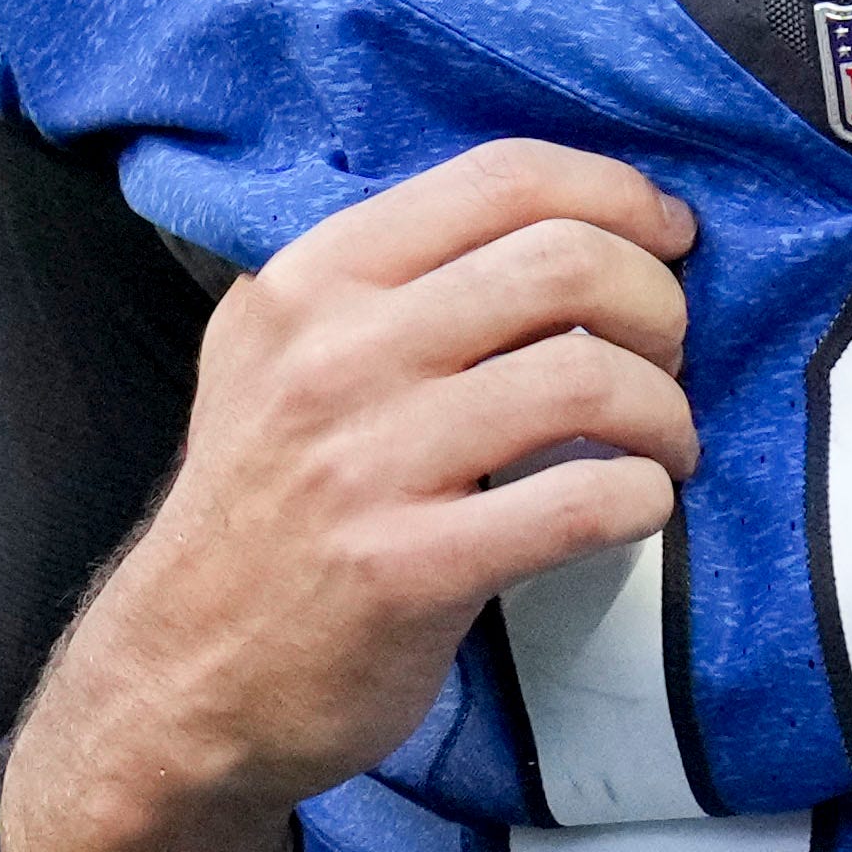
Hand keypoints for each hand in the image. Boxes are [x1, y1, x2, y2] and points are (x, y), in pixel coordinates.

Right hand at [19, 145, 698, 851]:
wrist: (183, 674)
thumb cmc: (266, 508)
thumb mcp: (281, 356)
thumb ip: (391, 285)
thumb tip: (566, 230)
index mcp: (311, 280)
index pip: (502, 178)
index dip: (618, 193)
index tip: (668, 236)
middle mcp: (331, 354)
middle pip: (564, 262)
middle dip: (659, 304)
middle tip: (668, 356)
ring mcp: (365, 462)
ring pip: (588, 377)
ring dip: (665, 411)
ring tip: (662, 445)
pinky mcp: (405, 567)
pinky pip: (581, 502)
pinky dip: (643, 497)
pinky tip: (636, 507)